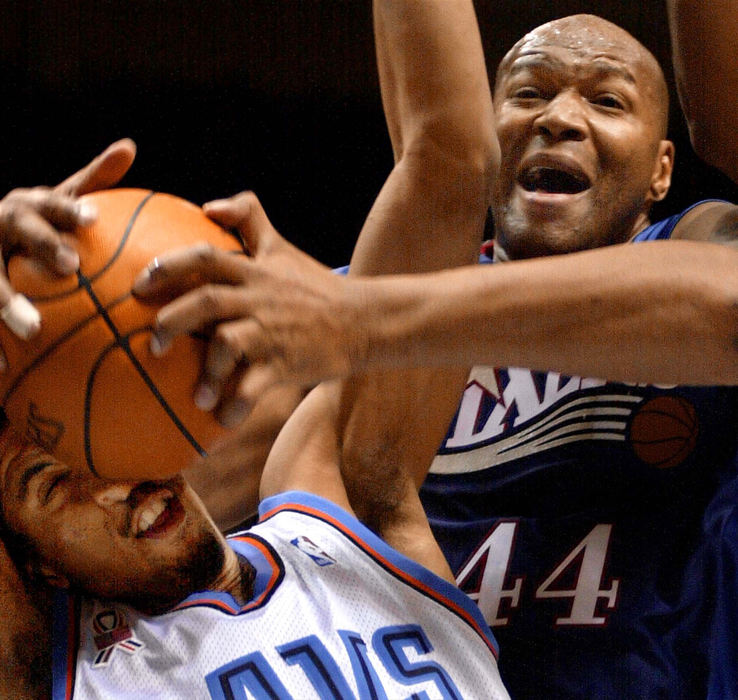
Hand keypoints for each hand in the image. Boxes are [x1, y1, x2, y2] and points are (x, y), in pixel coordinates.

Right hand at [0, 138, 135, 344]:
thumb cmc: (28, 224)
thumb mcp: (52, 200)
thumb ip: (89, 180)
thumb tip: (130, 145)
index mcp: (24, 205)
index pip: (48, 201)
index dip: (69, 207)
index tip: (94, 218)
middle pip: (18, 228)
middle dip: (41, 243)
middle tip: (70, 264)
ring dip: (6, 301)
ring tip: (33, 327)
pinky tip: (2, 371)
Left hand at [133, 191, 365, 426]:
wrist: (364, 320)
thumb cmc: (316, 286)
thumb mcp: (282, 248)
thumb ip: (249, 219)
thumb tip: (207, 206)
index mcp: (255, 272)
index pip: (204, 258)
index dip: (168, 267)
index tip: (140, 284)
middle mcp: (260, 298)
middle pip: (205, 302)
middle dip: (170, 321)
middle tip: (152, 344)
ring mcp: (273, 331)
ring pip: (227, 345)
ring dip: (205, 373)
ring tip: (197, 397)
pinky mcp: (287, 362)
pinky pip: (255, 386)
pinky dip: (237, 405)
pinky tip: (225, 420)